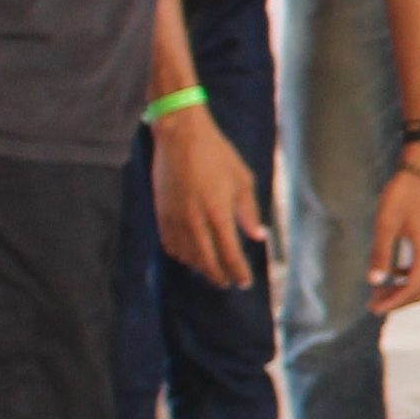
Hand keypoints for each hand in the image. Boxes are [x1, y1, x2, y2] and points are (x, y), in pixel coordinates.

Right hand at [152, 103, 269, 286]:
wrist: (180, 135)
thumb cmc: (217, 154)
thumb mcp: (242, 180)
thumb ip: (249, 211)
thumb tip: (258, 236)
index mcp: (218, 214)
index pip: (230, 254)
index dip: (238, 272)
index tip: (244, 282)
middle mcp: (195, 221)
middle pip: (206, 261)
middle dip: (219, 275)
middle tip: (227, 283)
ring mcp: (175, 218)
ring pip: (186, 255)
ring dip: (199, 266)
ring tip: (210, 269)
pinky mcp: (161, 212)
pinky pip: (169, 243)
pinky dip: (180, 254)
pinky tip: (188, 255)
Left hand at [364, 163, 419, 313]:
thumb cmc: (403, 193)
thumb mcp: (386, 223)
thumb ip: (381, 253)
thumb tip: (374, 282)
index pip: (412, 289)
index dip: (393, 302)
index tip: (373, 308)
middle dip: (397, 300)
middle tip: (373, 304)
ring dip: (402, 290)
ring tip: (379, 291)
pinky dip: (408, 277)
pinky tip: (391, 273)